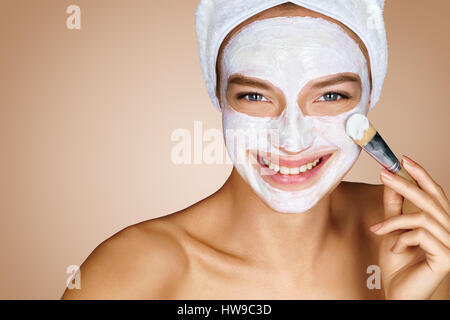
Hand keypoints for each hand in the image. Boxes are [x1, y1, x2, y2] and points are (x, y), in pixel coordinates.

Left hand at [370, 155, 449, 298]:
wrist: (397, 293)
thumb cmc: (397, 264)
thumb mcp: (392, 229)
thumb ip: (394, 206)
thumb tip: (391, 180)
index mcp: (440, 223)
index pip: (434, 193)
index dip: (421, 174)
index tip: (403, 159)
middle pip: (430, 200)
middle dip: (404, 184)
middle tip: (384, 174)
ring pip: (422, 216)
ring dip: (394, 221)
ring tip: (378, 230)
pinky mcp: (447, 258)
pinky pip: (421, 234)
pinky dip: (401, 238)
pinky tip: (394, 249)